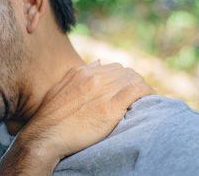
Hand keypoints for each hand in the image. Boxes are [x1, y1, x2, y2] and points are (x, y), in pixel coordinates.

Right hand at [0, 61, 154, 174]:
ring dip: (143, 87)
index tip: (129, 86)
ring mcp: (103, 91)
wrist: (46, 136)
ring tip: (150, 96)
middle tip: (142, 92)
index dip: (124, 76)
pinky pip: (136, 92)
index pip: (113, 67)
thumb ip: (80, 73)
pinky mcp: (111, 107)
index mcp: (83, 73)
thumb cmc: (51, 116)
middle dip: (135, 81)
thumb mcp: (61, 88)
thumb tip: (98, 62)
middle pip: (125, 72)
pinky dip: (147, 92)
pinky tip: (151, 98)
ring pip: (133, 79)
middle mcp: (94, 78)